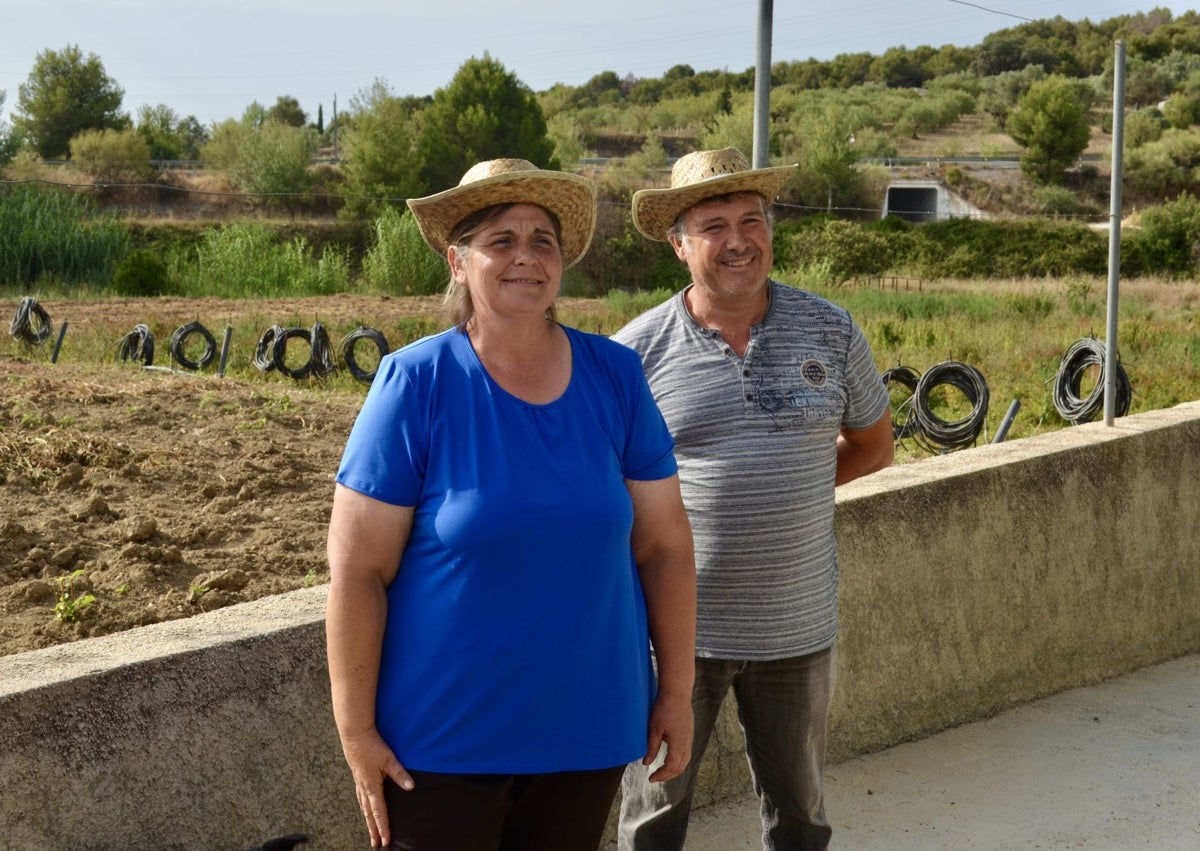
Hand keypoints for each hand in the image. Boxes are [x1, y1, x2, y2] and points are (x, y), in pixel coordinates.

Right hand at [339, 726, 413, 847]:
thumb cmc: (372, 746)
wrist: (355, 735)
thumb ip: (400, 773)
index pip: (379, 812)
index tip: (386, 840)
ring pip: (363, 807)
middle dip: (374, 829)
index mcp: (372, 787)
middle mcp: (364, 788)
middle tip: (376, 844)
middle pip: (369, 814)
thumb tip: (411, 786)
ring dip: (368, 821)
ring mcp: (359, 783)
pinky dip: (363, 808)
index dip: (383, 827)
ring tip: (370, 832)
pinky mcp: (358, 777)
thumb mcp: (389, 759)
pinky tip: (364, 808)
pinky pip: (360, 798)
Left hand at [643, 690, 693, 782]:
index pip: (671, 767)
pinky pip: (687, 753)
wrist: (677, 692)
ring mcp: (690, 738)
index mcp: (678, 744)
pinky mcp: (689, 733)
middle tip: (655, 778)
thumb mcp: (654, 729)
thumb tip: (646, 764)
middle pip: (680, 767)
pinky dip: (679, 761)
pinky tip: (670, 758)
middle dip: (668, 775)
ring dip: (674, 769)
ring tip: (663, 771)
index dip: (661, 775)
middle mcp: (687, 743)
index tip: (650, 778)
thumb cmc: (664, 708)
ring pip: (685, 761)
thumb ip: (652, 748)